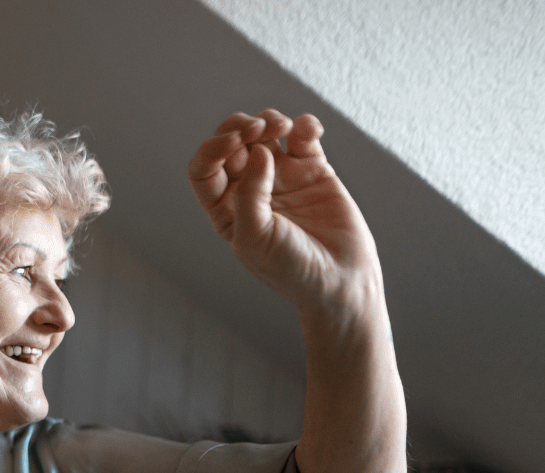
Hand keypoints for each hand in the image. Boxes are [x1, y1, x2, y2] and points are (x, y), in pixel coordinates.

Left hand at [188, 110, 380, 312]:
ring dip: (270, 120)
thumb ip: (249, 194)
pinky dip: (305, 125)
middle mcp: (249, 189)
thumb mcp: (255, 238)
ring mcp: (281, 177)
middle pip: (232, 143)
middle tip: (259, 128)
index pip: (204, 169)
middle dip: (240, 127)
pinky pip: (303, 136)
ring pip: (265, 132)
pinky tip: (310, 132)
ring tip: (283, 128)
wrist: (340, 279)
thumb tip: (259, 149)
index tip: (234, 142)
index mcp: (225, 209)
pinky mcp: (313, 169)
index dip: (213, 148)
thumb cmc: (291, 269)